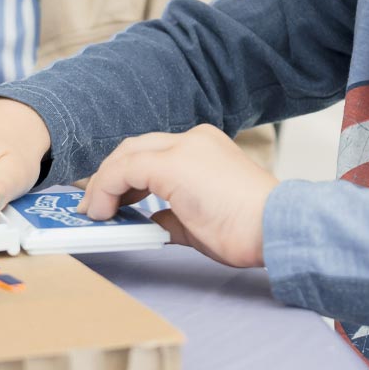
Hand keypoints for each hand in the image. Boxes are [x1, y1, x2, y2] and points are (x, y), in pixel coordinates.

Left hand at [81, 124, 277, 267]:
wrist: (275, 229)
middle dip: (108, 176)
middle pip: (135, 148)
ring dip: (104, 182)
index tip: (108, 199)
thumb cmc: (249, 229)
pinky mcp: (173, 164)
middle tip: (93, 205)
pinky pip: (125, 170)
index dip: (124, 175)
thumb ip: (174, 214)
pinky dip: (106, 189)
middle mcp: (193, 140)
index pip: (153, 153)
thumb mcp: (201, 219)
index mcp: (204, 147)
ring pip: (127, 154)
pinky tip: (102, 212)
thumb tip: (152, 221)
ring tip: (94, 211)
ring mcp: (184, 148)